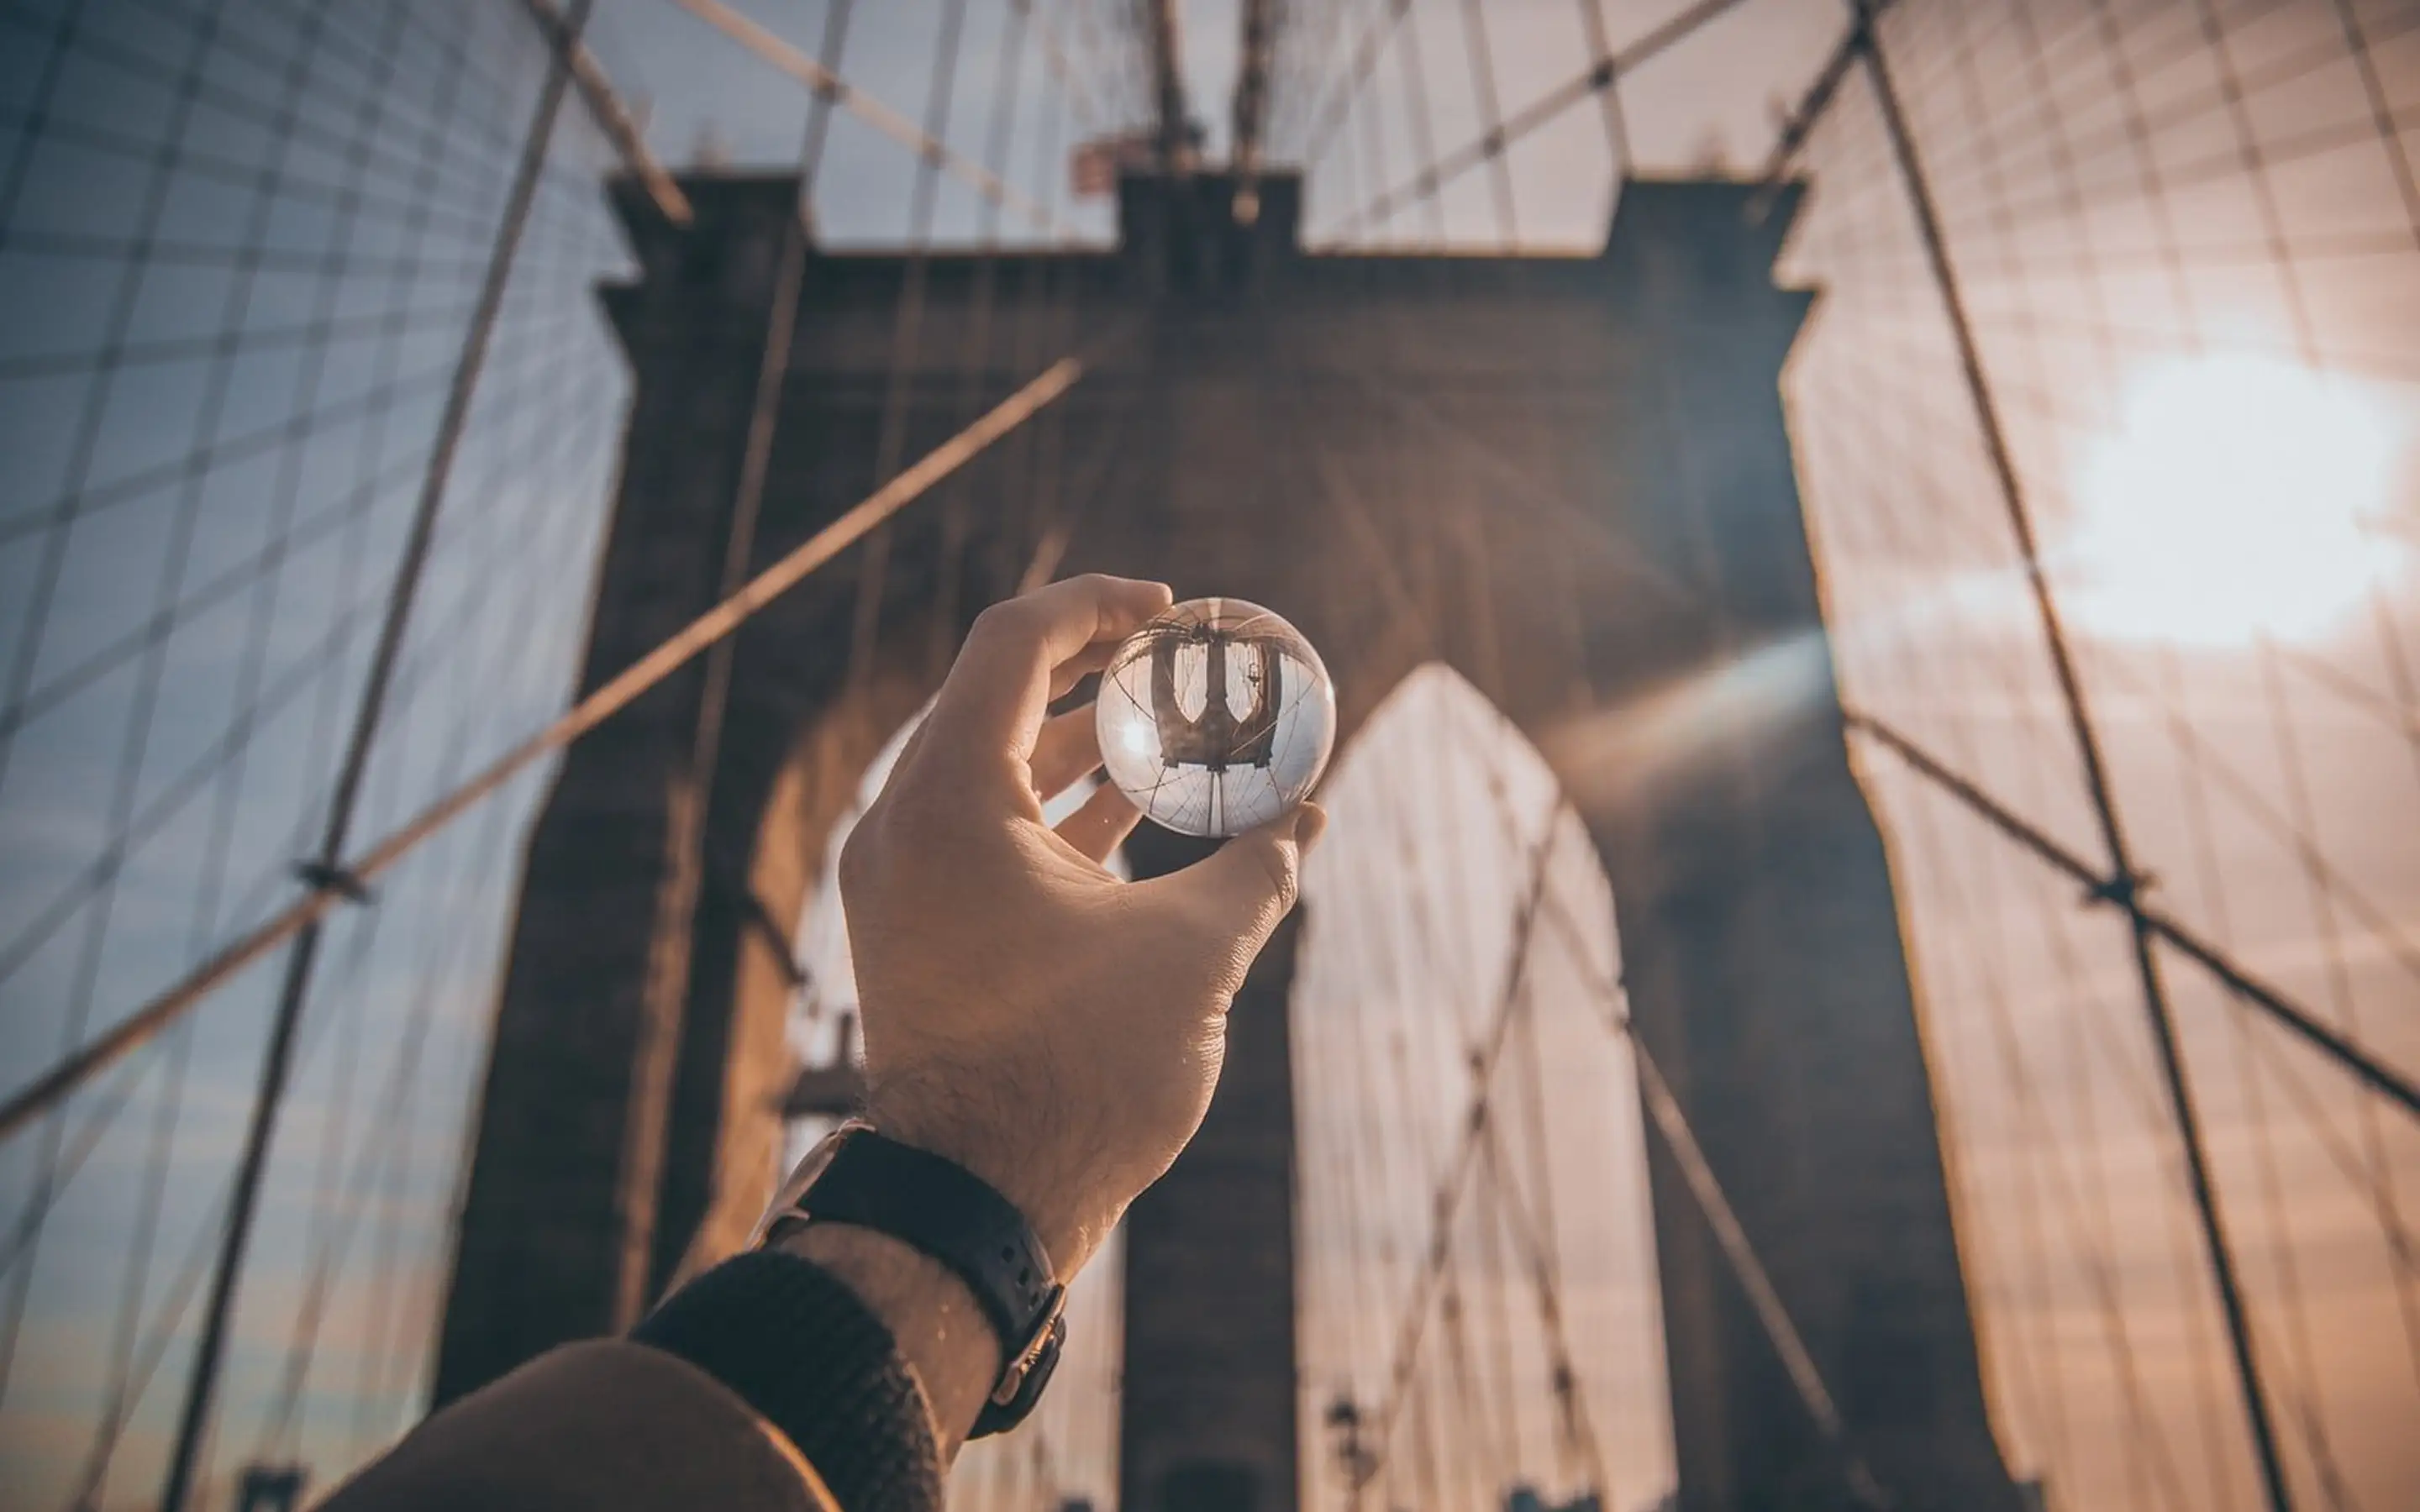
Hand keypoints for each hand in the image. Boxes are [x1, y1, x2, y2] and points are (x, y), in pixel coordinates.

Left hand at [837, 574, 1325, 1276]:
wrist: (978, 1203)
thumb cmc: (1077, 1073)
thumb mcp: (1190, 954)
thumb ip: (1255, 869)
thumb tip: (1309, 818)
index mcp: (951, 799)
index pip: (1014, 644)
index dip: (1098, 605)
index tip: (1171, 608)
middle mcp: (906, 826)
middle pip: (996, 697)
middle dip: (1095, 670)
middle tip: (1176, 659)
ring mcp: (904, 882)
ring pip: (991, 769)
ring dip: (1080, 743)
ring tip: (1170, 733)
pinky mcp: (920, 930)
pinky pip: (983, 833)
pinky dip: (1055, 811)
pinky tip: (1136, 819)